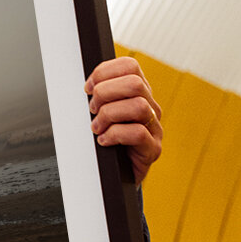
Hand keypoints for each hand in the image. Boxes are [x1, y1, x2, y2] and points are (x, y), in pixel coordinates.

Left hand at [85, 56, 162, 184]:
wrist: (115, 175)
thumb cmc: (106, 141)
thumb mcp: (100, 113)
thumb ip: (99, 96)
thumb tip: (86, 86)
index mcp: (138, 93)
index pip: (129, 66)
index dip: (104, 72)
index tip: (88, 88)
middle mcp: (150, 107)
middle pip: (134, 83)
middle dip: (105, 93)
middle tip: (92, 109)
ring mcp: (154, 128)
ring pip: (138, 106)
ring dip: (109, 115)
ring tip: (97, 127)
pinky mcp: (153, 149)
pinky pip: (138, 133)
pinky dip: (114, 135)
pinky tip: (104, 141)